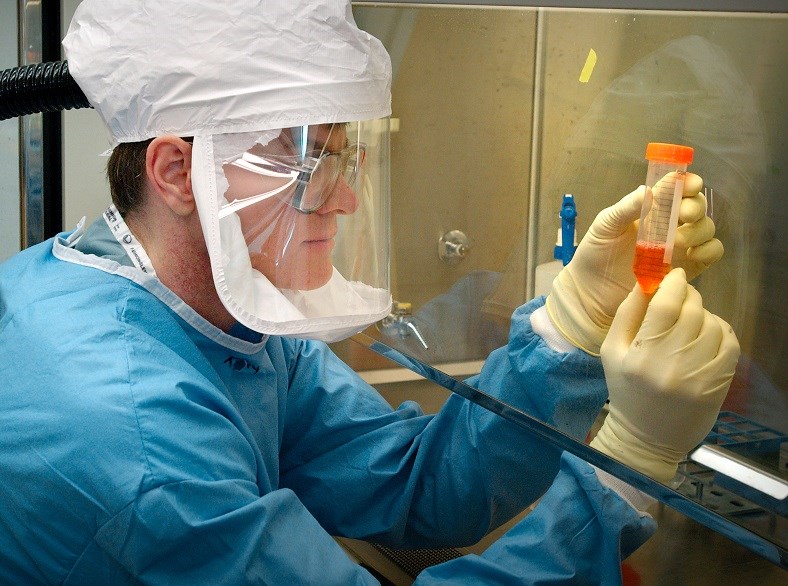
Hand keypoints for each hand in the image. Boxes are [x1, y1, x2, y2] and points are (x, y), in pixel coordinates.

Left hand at [545, 173, 722, 354]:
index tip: (689, 185)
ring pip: (706, 229)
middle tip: (682, 214)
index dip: (688, 183)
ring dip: (698, 230)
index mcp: (651, 208)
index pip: (677, 188)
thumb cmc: (596, 252)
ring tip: (677, 241)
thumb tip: (647, 190)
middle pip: (697, 207)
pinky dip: (709, 250)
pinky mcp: (685, 269)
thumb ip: (626, 208)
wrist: (591, 290)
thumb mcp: (606, 224)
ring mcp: (679, 247)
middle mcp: (670, 224)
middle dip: (695, 207)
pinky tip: (692, 254)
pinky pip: (710, 254)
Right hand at [590, 268, 739, 482]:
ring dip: (705, 314)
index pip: (665, 306)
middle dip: (689, 296)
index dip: (674, 284)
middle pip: (692, 311)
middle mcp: (670, 365)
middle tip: (683, 296)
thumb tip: (646, 281)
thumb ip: (627, 314)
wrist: (646, 437)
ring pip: (713, 325)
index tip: (675, 275)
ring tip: (693, 320)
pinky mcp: (717, 386)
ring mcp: (698, 377)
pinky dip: (722, 332)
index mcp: (639, 355)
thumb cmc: (625, 390)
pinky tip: (709, 335)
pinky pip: (730, 345)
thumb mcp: (611, 352)